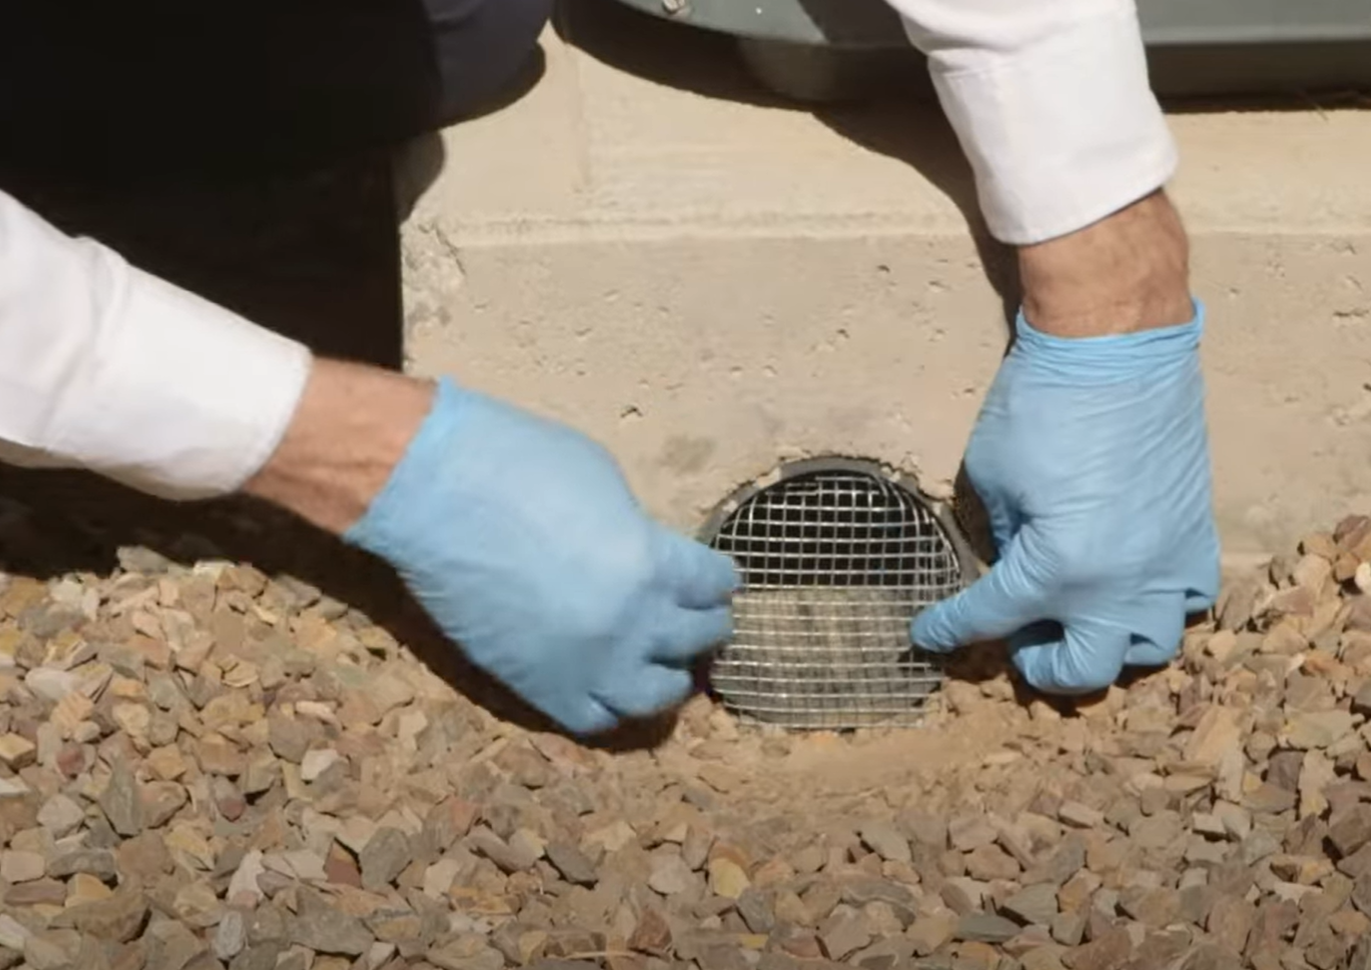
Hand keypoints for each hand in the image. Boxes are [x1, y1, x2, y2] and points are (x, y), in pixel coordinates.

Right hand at [342, 378, 737, 733]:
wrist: (430, 491)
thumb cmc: (516, 463)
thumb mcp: (605, 483)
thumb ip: (639, 532)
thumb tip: (649, 559)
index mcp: (654, 564)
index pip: (715, 585)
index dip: (717, 577)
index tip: (713, 576)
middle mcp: (631, 624)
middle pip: (698, 639)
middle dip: (703, 623)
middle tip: (696, 614)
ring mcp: (585, 663)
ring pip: (656, 695)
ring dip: (669, 675)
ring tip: (664, 661)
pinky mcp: (536, 687)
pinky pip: (594, 719)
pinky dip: (611, 703)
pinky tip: (611, 681)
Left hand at [911, 302, 1219, 693]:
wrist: (1116, 347)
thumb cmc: (1042, 404)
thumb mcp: (994, 476)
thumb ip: (1004, 536)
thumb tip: (1011, 563)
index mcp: (1056, 570)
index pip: (991, 619)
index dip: (951, 629)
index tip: (927, 635)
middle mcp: (1118, 585)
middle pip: (1082, 669)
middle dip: (1041, 666)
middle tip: (1018, 640)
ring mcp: (1166, 564)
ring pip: (1146, 646)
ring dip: (1105, 644)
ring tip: (1076, 617)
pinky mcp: (1196, 534)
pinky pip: (1191, 600)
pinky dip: (1156, 605)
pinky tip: (1126, 582)